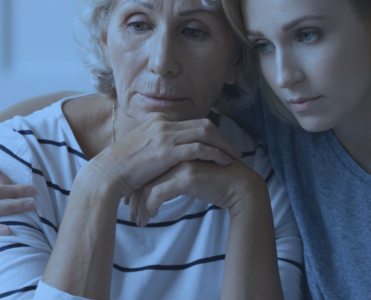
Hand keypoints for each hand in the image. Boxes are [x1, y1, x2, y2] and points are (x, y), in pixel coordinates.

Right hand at [83, 115, 242, 199]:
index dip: (211, 133)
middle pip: (204, 124)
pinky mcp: (167, 151)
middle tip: (234, 150)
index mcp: (159, 121)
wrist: (107, 174)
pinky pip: (199, 148)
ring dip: (223, 145)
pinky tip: (224, 162)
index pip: (193, 122)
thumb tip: (170, 157)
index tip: (222, 145)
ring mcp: (165, 135)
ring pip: (205, 133)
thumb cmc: (122, 169)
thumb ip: (159, 148)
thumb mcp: (143, 151)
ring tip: (234, 157)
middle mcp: (164, 123)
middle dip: (222, 137)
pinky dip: (215, 154)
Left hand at [128, 160, 262, 226]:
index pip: (147, 168)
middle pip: (144, 176)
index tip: (131, 204)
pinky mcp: (187, 176)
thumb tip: (152, 190)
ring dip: (141, 206)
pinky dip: (151, 207)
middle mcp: (176, 154)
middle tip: (131, 215)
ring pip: (149, 185)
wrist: (239, 186)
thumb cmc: (215, 183)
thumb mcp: (189, 177)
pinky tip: (152, 216)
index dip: (137, 187)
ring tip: (139, 221)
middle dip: (135, 198)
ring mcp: (181, 163)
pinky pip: (159, 193)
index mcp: (174, 151)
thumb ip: (172, 176)